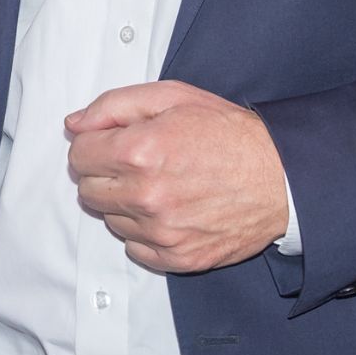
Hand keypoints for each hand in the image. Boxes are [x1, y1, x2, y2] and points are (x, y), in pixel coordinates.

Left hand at [66, 81, 288, 273]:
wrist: (281, 177)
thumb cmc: (229, 134)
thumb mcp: (173, 97)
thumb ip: (114, 106)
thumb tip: (74, 125)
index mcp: (139, 152)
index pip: (78, 156)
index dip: (93, 145)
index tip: (112, 143)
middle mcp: (146, 195)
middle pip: (88, 190)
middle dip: (104, 174)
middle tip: (138, 164)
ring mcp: (162, 231)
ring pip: (110, 219)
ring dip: (125, 203)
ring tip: (160, 185)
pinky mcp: (178, 257)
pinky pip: (134, 248)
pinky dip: (145, 232)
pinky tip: (170, 211)